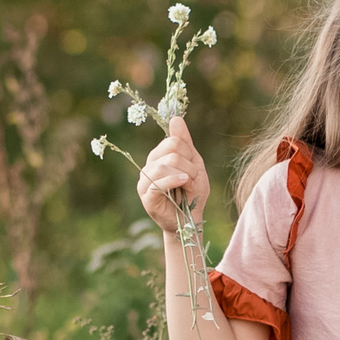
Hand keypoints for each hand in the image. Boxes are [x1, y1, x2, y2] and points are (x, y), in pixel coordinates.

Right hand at [137, 116, 209, 233]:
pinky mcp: (146, 197)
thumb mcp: (194, 164)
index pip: (174, 141)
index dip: (189, 154)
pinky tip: (185, 183)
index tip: (194, 170)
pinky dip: (174, 180)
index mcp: (159, 157)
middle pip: (171, 151)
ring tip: (189, 186)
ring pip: (164, 165)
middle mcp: (149, 166)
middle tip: (193, 180)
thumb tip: (175, 118)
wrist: (190, 221)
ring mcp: (145, 182)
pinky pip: (157, 182)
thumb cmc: (192, 194)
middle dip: (190, 166)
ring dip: (185, 175)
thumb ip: (185, 143)